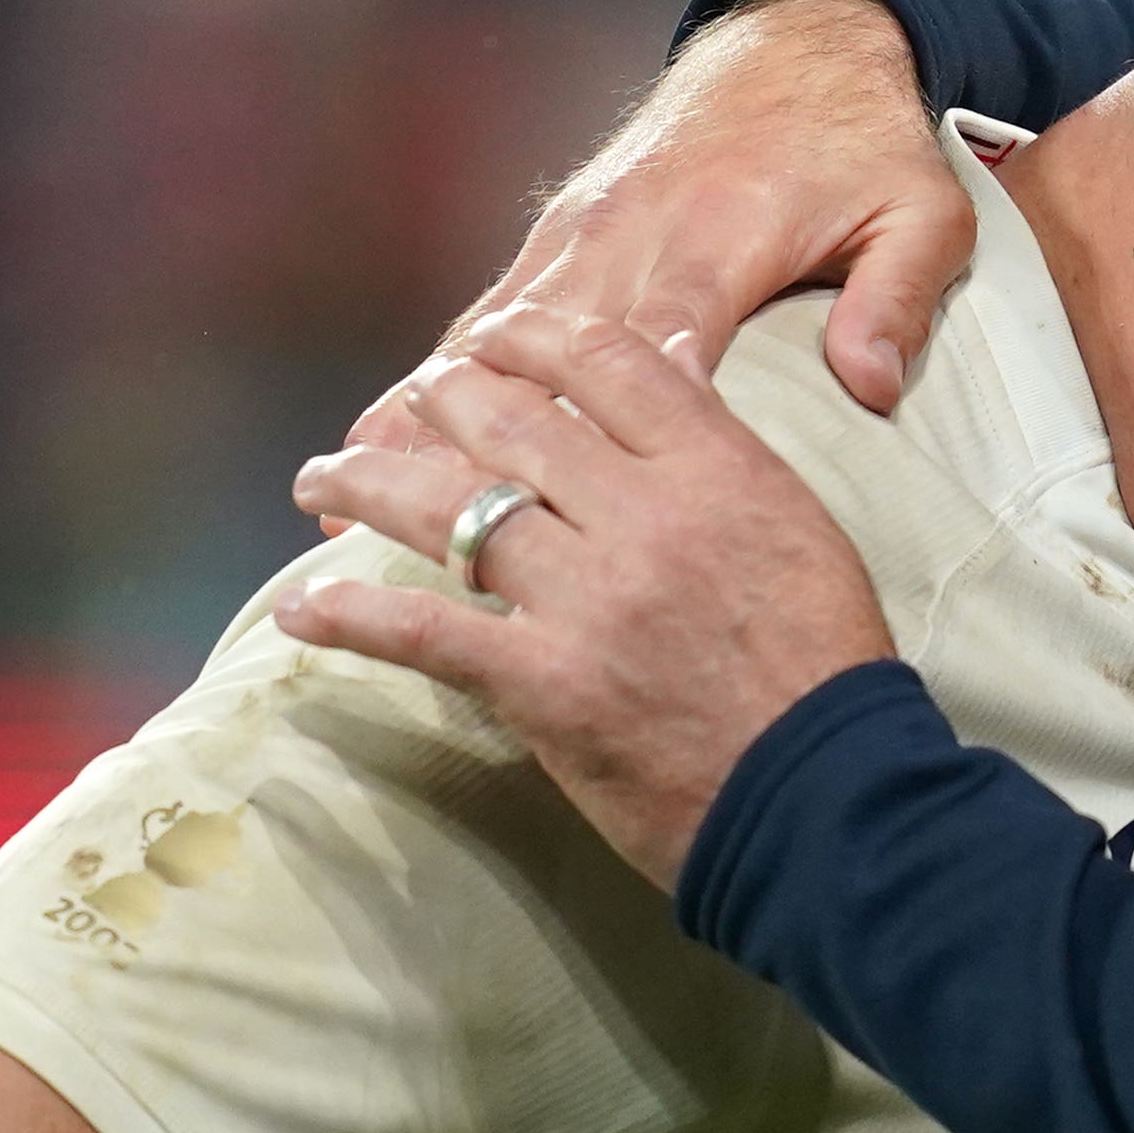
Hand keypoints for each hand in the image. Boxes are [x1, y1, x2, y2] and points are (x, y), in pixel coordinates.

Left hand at [281, 306, 896, 889]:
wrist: (827, 796)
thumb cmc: (826, 666)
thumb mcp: (800, 527)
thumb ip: (723, 445)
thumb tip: (669, 353)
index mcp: (718, 472)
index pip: (608, 362)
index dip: (535, 335)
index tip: (495, 336)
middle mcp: (644, 519)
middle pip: (512, 423)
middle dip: (443, 398)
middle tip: (411, 396)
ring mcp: (589, 602)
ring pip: (451, 512)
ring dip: (368, 485)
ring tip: (323, 478)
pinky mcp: (545, 685)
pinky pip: (428, 633)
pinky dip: (355, 617)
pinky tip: (306, 607)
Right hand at [335, 0, 973, 521]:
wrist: (800, 45)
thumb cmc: (868, 143)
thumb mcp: (923, 211)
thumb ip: (899, 297)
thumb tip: (872, 386)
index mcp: (723, 234)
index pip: (656, 335)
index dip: (607, 410)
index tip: (557, 489)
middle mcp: (635, 231)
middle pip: (544, 347)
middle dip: (479, 434)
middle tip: (412, 518)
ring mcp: (587, 230)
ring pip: (493, 330)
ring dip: (426, 407)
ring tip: (355, 490)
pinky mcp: (563, 231)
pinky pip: (489, 310)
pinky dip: (435, 372)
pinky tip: (379, 434)